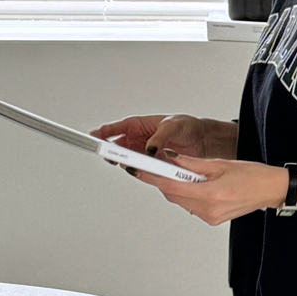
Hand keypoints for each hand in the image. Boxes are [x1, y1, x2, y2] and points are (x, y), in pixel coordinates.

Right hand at [89, 115, 237, 160]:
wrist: (203, 141)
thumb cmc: (188, 127)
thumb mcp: (173, 127)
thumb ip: (159, 138)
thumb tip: (150, 148)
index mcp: (140, 124)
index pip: (116, 128)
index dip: (103, 133)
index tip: (93, 138)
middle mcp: (139, 138)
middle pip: (117, 146)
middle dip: (112, 152)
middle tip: (111, 158)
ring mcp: (145, 152)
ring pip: (128, 159)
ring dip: (127, 163)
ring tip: (130, 164)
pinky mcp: (153, 163)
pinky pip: (141, 168)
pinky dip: (140, 171)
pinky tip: (144, 171)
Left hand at [127, 155, 286, 225]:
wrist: (271, 190)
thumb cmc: (252, 175)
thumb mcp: (220, 163)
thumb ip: (192, 163)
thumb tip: (170, 158)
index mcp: (210, 194)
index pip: (171, 185)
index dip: (151, 176)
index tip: (138, 169)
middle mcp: (208, 210)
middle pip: (172, 195)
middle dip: (164, 179)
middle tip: (159, 164)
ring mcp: (209, 217)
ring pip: (180, 201)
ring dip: (177, 187)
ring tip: (188, 173)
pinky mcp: (212, 220)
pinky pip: (191, 206)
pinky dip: (188, 194)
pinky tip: (198, 184)